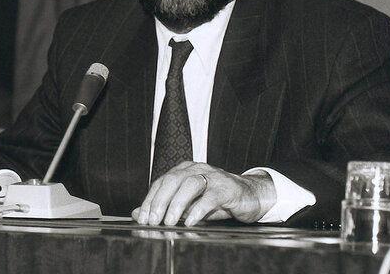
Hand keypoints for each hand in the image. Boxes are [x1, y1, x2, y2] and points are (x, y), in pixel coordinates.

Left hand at [132, 161, 275, 226]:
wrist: (251, 196)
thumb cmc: (218, 199)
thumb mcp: (189, 204)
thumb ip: (165, 207)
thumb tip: (139, 213)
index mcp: (184, 171)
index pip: (161, 183)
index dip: (150, 200)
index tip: (142, 218)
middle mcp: (197, 169)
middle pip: (172, 180)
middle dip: (159, 201)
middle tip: (152, 220)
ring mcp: (213, 177)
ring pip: (190, 184)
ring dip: (176, 204)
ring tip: (168, 221)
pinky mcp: (227, 188)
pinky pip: (210, 197)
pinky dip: (198, 210)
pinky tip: (190, 221)